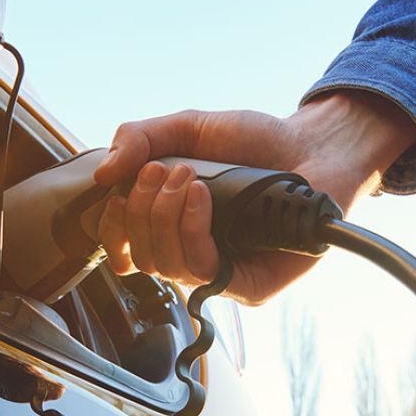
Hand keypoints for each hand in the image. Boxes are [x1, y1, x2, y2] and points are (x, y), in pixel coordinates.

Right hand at [93, 90, 415, 304]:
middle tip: (164, 171)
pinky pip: (203, 272)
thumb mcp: (188, 128)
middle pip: (140, 258)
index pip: (125, 251)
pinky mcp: (249, 286)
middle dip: (142, 210)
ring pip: (166, 267)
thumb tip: (102, 174)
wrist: (313, 145)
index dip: (111, 231)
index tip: (116, 196)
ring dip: (165, 217)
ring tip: (189, 179)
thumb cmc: (256, 141)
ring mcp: (222, 273)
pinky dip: (192, 231)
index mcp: (172, 226)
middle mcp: (194, 254)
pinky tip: (203, 197)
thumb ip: (140, 138)